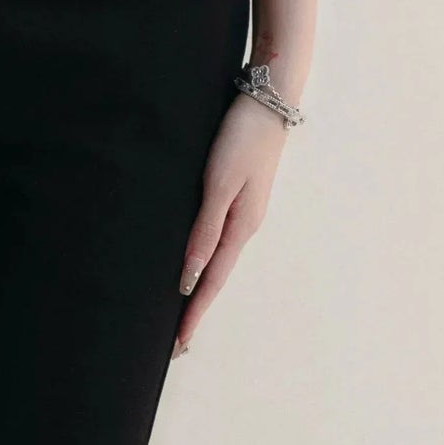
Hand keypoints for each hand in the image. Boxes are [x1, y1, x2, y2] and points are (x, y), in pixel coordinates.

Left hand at [172, 91, 289, 357]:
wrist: (268, 99)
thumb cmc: (240, 138)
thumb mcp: (220, 184)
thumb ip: (205, 229)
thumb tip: (189, 276)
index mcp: (240, 227)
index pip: (211, 281)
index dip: (194, 313)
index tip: (178, 345)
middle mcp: (243, 225)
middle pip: (214, 276)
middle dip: (196, 308)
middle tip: (175, 342)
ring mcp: (242, 210)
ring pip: (215, 258)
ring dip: (199, 285)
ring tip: (181, 310)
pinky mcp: (237, 194)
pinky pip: (216, 237)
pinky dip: (203, 257)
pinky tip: (193, 260)